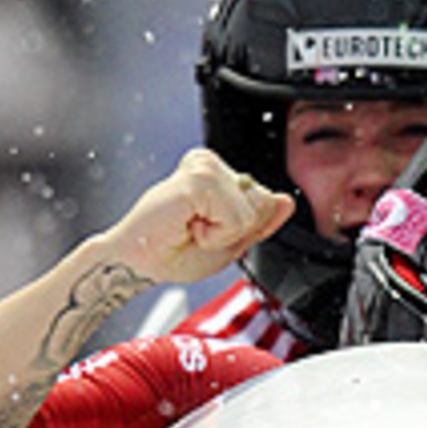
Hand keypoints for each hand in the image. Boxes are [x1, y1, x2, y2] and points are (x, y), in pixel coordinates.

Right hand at [107, 148, 294, 283]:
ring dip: (224, 234)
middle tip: (198, 231)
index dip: (244, 228)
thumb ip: (260, 222)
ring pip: (251, 212)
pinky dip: (216, 235)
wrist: (140, 263)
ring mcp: (204, 168)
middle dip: (237, 230)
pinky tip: (188, 226)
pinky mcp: (198, 180)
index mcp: (219, 174)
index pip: (265, 200)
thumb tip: (285, 201)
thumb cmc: (174, 252)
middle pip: (263, 203)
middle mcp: (211, 164)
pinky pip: (236, 218)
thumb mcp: (230, 241)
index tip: (207, 230)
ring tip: (192, 228)